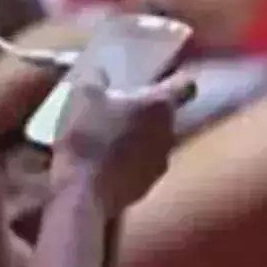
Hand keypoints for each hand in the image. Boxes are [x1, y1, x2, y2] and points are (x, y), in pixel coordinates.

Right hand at [51, 67, 195, 218]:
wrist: (82, 194)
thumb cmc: (87, 137)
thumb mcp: (83, 95)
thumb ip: (97, 78)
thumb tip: (101, 72)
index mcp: (160, 106)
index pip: (184, 85)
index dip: (174, 79)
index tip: (160, 79)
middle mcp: (170, 134)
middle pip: (165, 116)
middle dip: (147, 111)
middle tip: (120, 107)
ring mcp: (162, 164)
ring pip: (154, 143)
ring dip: (138, 138)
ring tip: (110, 138)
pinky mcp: (148, 187)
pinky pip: (142, 166)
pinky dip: (130, 163)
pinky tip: (106, 163)